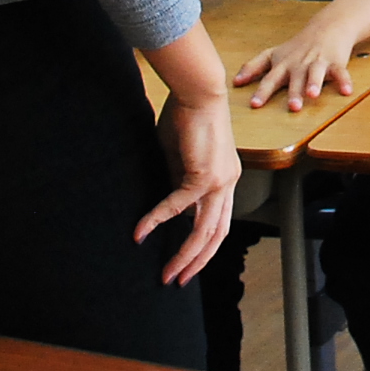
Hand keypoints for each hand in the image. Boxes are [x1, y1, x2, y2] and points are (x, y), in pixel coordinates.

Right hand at [134, 92, 240, 285]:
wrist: (198, 91)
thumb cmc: (186, 116)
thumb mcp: (180, 156)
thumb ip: (178, 180)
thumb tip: (171, 206)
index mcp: (225, 178)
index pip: (218, 220)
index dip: (203, 244)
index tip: (185, 261)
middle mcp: (228, 183)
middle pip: (218, 233)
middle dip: (198, 261)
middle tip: (178, 280)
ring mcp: (219, 181)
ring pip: (205, 230)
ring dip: (185, 254)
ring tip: (167, 273)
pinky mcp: (204, 175)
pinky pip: (179, 206)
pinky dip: (159, 219)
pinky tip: (141, 231)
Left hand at [233, 18, 360, 111]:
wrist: (327, 27)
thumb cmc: (298, 46)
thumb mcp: (273, 54)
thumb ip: (254, 67)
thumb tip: (235, 82)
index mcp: (283, 64)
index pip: (270, 78)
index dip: (262, 91)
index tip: (255, 104)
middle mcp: (299, 63)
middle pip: (295, 78)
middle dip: (293, 92)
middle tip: (292, 107)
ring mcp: (317, 61)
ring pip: (315, 73)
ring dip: (314, 83)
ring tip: (313, 95)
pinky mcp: (335, 61)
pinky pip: (340, 72)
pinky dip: (344, 81)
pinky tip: (346, 91)